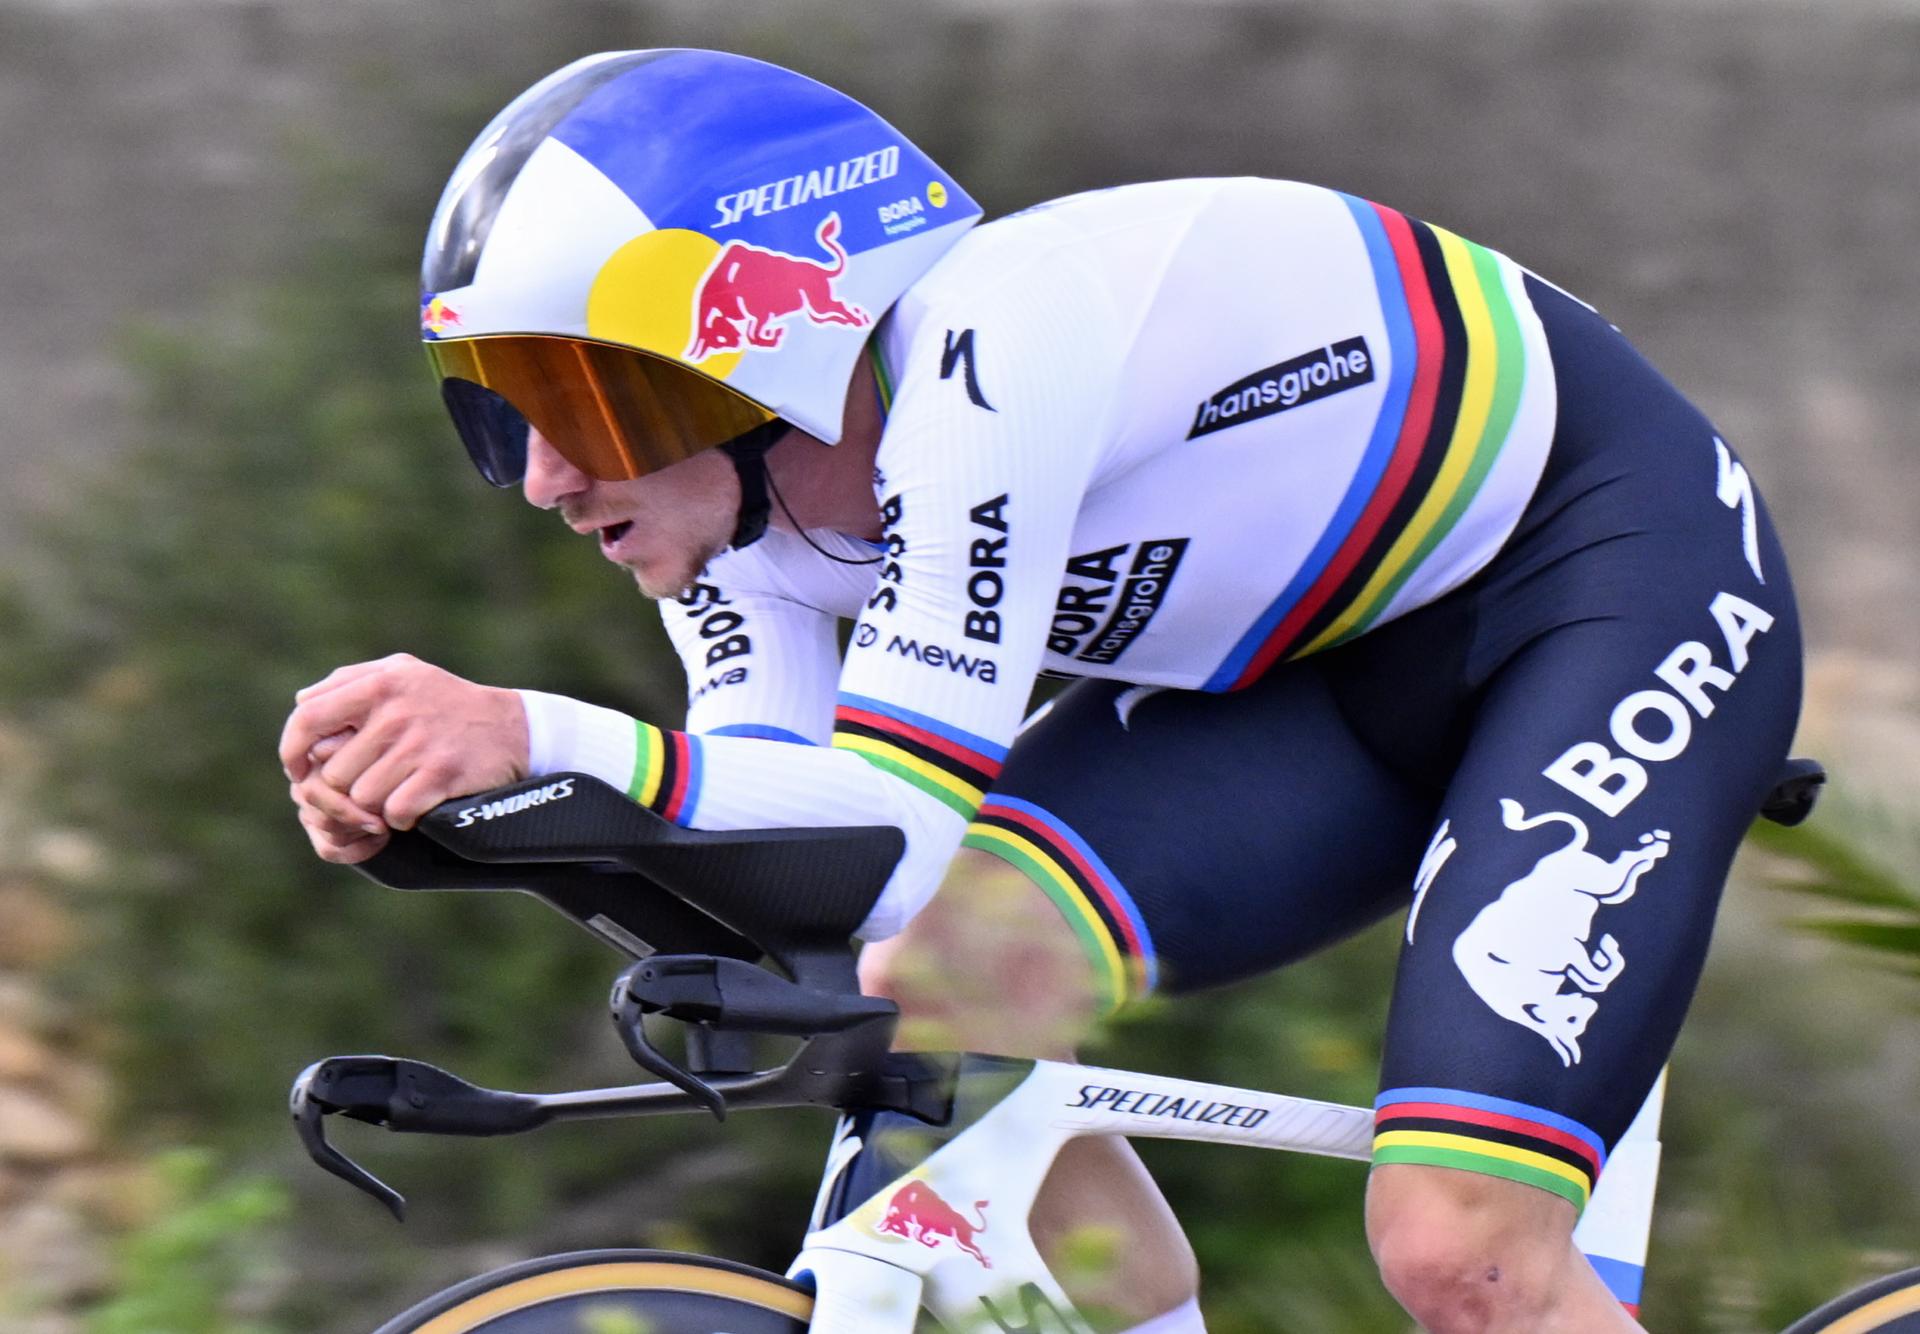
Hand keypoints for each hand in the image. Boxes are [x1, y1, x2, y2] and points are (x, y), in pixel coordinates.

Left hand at [281, 654, 529, 849]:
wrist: (513, 728)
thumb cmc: (446, 701)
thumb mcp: (403, 673)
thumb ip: (349, 681)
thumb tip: (302, 703)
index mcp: (379, 685)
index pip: (307, 720)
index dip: (292, 752)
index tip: (297, 771)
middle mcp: (396, 712)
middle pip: (334, 773)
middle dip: (346, 787)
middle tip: (369, 783)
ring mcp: (419, 745)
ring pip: (362, 799)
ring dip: (375, 804)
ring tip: (398, 788)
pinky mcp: (441, 776)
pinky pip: (394, 813)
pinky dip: (401, 816)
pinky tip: (417, 801)